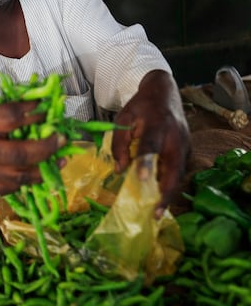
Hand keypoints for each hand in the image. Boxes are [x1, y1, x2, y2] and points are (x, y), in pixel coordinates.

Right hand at [0, 101, 63, 193]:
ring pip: (19, 176)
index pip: (12, 118)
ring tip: (61, 160)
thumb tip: (46, 108)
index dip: (34, 114)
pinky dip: (30, 180)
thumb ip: (11, 111)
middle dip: (46, 148)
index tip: (48, 112)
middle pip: (19, 154)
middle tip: (62, 140)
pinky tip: (41, 171)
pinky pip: (12, 187)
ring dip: (44, 169)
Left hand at [111, 70, 189, 216]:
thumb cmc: (141, 107)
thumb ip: (119, 143)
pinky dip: (170, 185)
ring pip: (179, 174)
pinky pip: (179, 171)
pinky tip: (160, 198)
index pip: (151, 145)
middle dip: (165, 192)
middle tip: (155, 212)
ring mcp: (185, 143)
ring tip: (157, 212)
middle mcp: (175, 136)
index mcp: (157, 124)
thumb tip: (120, 170)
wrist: (164, 92)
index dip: (146, 162)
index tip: (142, 179)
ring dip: (169, 193)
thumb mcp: (123, 117)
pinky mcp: (188, 150)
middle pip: (173, 168)